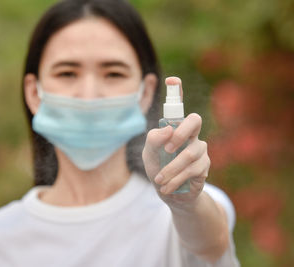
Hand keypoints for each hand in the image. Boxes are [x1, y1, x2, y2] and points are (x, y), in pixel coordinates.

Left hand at [142, 77, 210, 207]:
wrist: (170, 193)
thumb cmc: (158, 168)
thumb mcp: (148, 155)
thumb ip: (153, 140)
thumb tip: (167, 130)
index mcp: (174, 128)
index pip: (179, 106)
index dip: (177, 91)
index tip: (172, 80)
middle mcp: (190, 134)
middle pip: (195, 120)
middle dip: (181, 133)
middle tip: (168, 148)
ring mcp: (200, 149)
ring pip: (190, 153)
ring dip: (171, 169)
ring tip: (159, 180)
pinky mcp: (204, 166)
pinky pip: (193, 170)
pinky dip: (176, 180)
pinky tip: (166, 187)